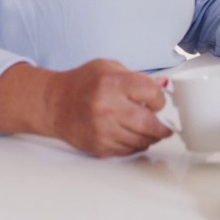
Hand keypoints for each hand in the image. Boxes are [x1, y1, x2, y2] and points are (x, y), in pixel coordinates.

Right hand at [43, 59, 172, 157]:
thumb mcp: (109, 68)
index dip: (159, 99)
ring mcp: (103, 130)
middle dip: (161, 126)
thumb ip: (137, 77)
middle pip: (150, 123)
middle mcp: (107, 107)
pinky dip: (135, 144)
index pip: (152, 93)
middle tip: (164, 126)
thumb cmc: (82, 84)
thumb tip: (163, 84)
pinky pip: (128, 151)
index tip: (157, 101)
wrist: (54, 103)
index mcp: (112, 83)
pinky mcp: (99, 146)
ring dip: (150, 137)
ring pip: (141, 141)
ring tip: (147, 129)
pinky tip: (131, 135)